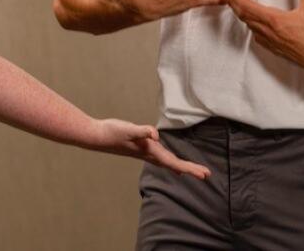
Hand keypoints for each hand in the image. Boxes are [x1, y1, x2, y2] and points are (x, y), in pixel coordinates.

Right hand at [94, 119, 210, 178]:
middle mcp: (149, 154)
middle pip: (174, 164)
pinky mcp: (141, 148)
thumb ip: (142, 131)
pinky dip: (169, 161)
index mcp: (150, 151)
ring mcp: (145, 152)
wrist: (96, 136)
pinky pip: (160, 157)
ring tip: (194, 171)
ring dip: (181, 166)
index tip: (204, 174)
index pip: (174, 162)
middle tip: (207, 175)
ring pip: (168, 162)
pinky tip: (171, 163)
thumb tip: (155, 135)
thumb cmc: (112, 132)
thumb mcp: (128, 129)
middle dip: (190, 169)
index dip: (189, 168)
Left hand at [222, 0, 303, 75]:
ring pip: (248, 24)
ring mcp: (268, 41)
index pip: (246, 5)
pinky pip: (255, 34)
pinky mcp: (272, 48)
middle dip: (232, 1)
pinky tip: (254, 20)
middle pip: (242, 14)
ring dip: (241, 12)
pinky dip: (250, 23)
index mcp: (273, 19)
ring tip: (239, 1)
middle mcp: (267, 31)